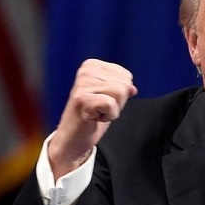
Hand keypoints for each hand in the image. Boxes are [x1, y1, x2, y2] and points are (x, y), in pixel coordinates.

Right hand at [48, 59, 137, 178]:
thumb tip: (132, 89)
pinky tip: (94, 118)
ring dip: (113, 109)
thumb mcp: (109, 97)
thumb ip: (122, 88)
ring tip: (96, 112)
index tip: (103, 101)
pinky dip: (109, 116)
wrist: (72, 139)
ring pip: (121, 92)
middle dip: (118, 101)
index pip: (126, 76)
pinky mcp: (82, 99)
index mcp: (92, 66)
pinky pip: (111, 104)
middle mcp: (86, 71)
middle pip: (125, 84)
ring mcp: (82, 84)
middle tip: (99, 109)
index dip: (120, 94)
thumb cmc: (90, 117)